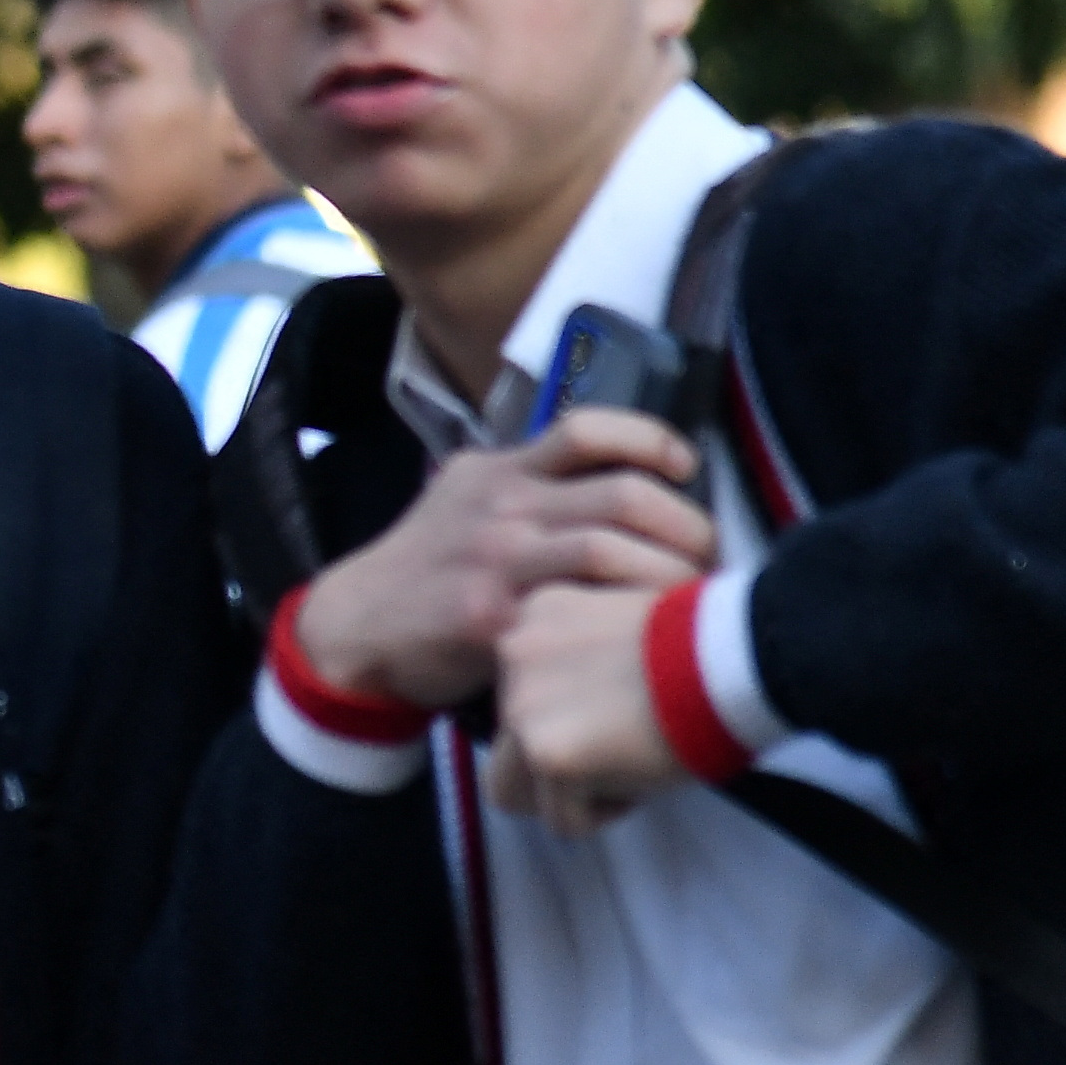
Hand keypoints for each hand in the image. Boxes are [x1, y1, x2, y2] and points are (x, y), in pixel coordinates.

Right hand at [291, 408, 712, 713]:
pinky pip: (581, 607)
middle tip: (707, 556)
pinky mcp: (493, 615)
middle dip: (687, 525)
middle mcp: (501, 505)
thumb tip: (622, 482)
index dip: (651, 440)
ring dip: (670, 575)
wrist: (358, 626)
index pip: (588, 429)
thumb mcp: (465, 502)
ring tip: (690, 599)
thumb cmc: (430, 569)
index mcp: (499, 471)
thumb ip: (530, 488)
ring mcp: (496, 559)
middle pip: (623, 493)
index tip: (684, 467)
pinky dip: (628, 618)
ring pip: (610, 547)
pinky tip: (649, 635)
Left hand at [487, 583, 685, 830]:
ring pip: (517, 788)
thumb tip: (574, 716)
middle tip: (626, 749)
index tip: (622, 709)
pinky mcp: (546, 752)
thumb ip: (579, 664)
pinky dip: (606, 813)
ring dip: (573, 792)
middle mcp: (511, 652)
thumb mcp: (622, 630)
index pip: (516, 692)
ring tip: (634, 763)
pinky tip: (645, 775)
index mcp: (531, 615)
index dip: (571, 717)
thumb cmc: (705, 648)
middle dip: (559, 763)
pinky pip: (562, 820)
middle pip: (506, 743)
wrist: (736, 656)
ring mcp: (522, 704)